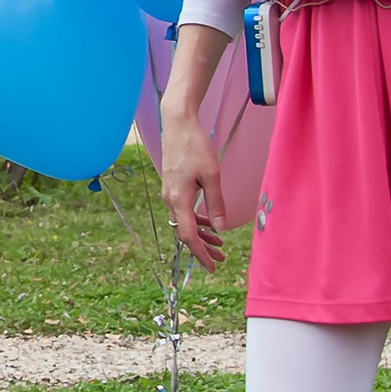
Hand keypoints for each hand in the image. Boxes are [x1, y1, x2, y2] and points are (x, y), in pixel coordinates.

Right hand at [158, 101, 223, 270]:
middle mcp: (170, 200)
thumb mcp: (212, 176)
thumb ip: (216, 203)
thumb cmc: (195, 147)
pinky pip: (183, 210)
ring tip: (220, 244)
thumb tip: (220, 228)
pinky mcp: (172, 187)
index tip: (212, 266)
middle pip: (185, 232)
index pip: (188, 236)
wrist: (177, 125)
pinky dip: (196, 220)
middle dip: (203, 247)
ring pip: (185, 222)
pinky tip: (209, 222)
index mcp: (178, 199)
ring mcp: (169, 193)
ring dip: (201, 234)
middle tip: (221, 259)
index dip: (200, 254)